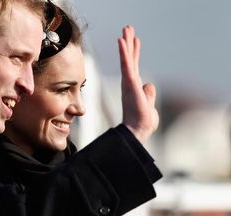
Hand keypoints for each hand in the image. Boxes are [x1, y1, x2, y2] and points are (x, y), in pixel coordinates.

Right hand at [118, 25, 158, 144]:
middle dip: (128, 43)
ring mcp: (129, 82)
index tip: (134, 40)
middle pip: (129, 59)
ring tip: (126, 29)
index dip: (134, 52)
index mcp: (134, 86)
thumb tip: (149, 84)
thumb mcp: (149, 105)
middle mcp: (129, 82)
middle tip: (127, 28)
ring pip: (127, 58)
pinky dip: (124, 52)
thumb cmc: (142, 122)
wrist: (137, 130)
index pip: (134, 66)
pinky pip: (126, 64)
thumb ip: (149, 93)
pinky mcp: (130, 83)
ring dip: (126, 43)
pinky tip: (122, 41)